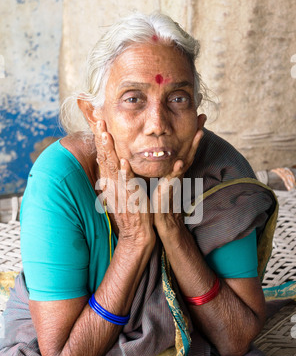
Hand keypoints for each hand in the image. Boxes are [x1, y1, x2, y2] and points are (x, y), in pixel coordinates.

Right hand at [94, 121, 155, 248]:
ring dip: (108, 151)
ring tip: (105, 134)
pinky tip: (123, 162)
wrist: (136, 235)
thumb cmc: (131, 214)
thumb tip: (114, 164)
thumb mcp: (120, 193)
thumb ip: (117, 178)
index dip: (101, 140)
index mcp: (111, 182)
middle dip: (101, 139)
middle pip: (104, 158)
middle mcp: (113, 185)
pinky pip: (127, 184)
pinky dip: (125, 173)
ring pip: (112, 168)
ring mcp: (120, 192)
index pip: (103, 156)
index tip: (98, 122)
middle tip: (98, 120)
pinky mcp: (131, 200)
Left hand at [153, 116, 204, 234]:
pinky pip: (173, 178)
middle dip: (197, 133)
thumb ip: (165, 165)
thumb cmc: (160, 198)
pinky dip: (176, 169)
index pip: (185, 146)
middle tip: (203, 116)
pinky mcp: (170, 189)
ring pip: (186, 160)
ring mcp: (176, 180)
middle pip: (190, 149)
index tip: (198, 117)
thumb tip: (166, 153)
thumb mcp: (163, 177)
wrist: (162, 219)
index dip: (191, 132)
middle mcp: (179, 171)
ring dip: (194, 147)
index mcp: (176, 167)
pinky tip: (179, 161)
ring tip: (200, 132)